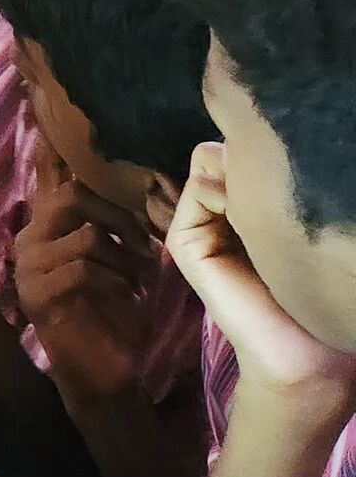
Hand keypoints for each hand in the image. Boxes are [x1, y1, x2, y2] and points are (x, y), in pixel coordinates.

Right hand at [17, 136, 155, 399]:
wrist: (103, 373)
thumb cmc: (115, 313)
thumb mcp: (116, 259)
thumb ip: (110, 223)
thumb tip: (139, 178)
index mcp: (44, 227)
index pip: (51, 178)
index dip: (61, 154)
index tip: (66, 128)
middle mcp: (28, 240)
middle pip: (71, 197)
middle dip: (120, 216)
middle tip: (148, 245)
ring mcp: (28, 268)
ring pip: (86, 237)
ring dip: (127, 259)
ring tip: (143, 281)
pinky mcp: (37, 295)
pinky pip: (83, 270)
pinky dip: (117, 282)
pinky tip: (131, 297)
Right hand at [172, 143, 355, 409]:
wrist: (303, 350)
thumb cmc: (312, 290)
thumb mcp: (290, 228)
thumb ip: (265, 190)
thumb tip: (245, 146)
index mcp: (239, 209)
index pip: (236, 150)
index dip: (259, 153)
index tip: (290, 175)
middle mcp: (212, 213)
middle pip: (220, 151)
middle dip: (248, 160)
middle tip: (278, 193)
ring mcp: (193, 226)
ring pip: (209, 161)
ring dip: (241, 177)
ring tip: (267, 213)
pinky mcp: (183, 243)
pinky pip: (200, 187)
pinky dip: (226, 193)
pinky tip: (251, 224)